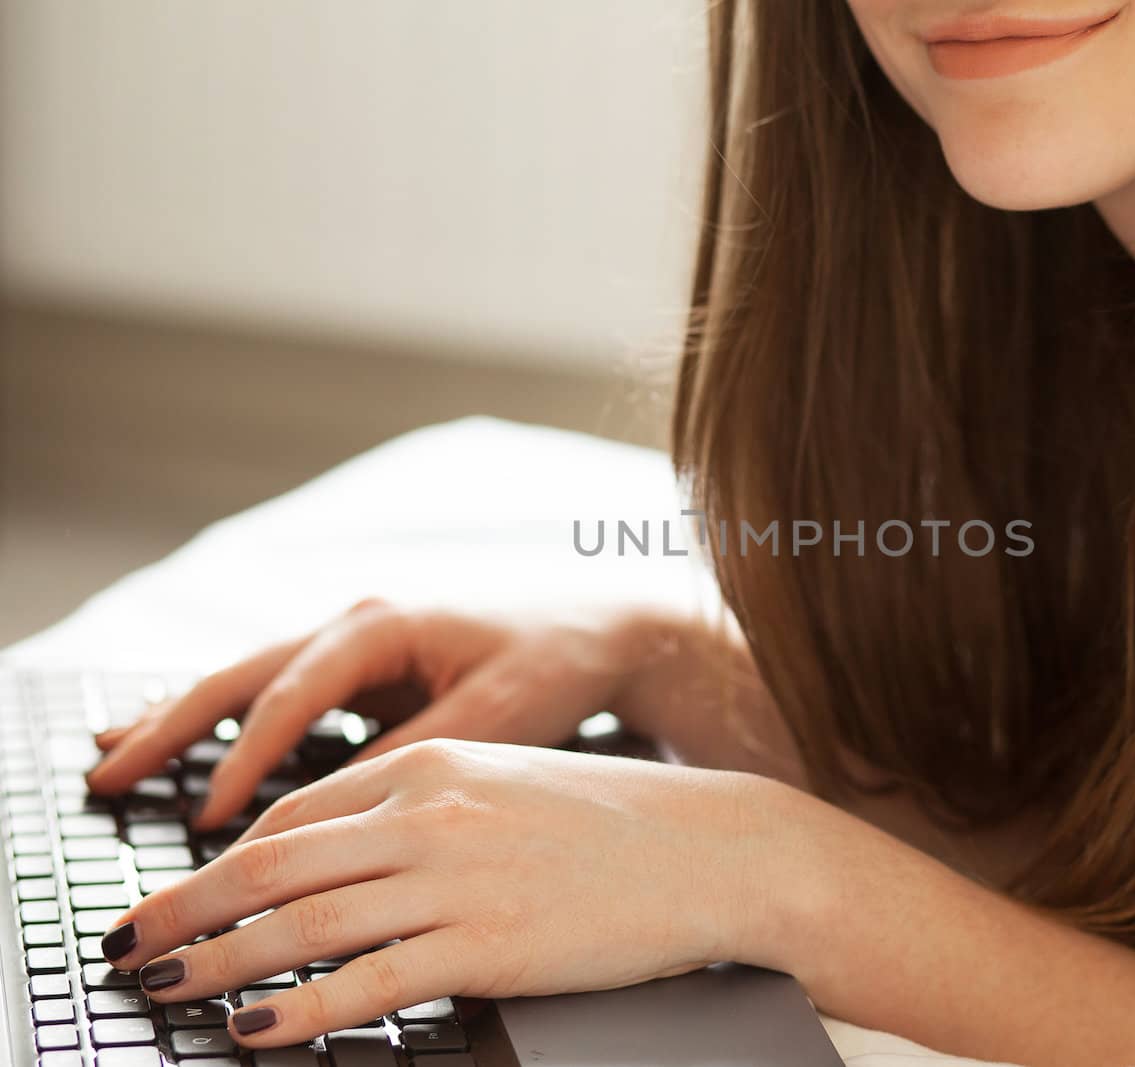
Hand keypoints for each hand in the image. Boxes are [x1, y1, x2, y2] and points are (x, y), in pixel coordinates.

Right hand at [86, 599, 646, 828]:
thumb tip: (337, 809)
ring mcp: (354, 643)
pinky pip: (275, 695)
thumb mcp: (493, 717)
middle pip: (242, 675)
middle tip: (104, 774)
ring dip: (180, 719)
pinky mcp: (362, 668)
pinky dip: (223, 720)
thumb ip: (413, 757)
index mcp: (386, 624)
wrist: (602, 631)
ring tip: (109, 756)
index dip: (248, 759)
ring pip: (247, 681)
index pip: (294, 695)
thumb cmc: (555, 665)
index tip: (214, 819)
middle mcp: (357, 624)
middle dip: (170, 726)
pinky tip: (177, 741)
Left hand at [97, 739, 782, 1047]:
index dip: (217, 862)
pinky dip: (295, 1011)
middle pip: (270, 864)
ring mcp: (458, 880)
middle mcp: (432, 813)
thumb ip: (420, 814)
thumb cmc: (615, 824)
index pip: (291, 815)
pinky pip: (366, 983)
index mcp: (432, 766)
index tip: (180, 896)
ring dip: (216, 962)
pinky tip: (255, 1030)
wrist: (713, 849)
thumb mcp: (506, 788)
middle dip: (183, 910)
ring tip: (164, 989)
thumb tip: (335, 863)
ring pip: (302, 924)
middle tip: (126, 947)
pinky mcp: (488, 946)